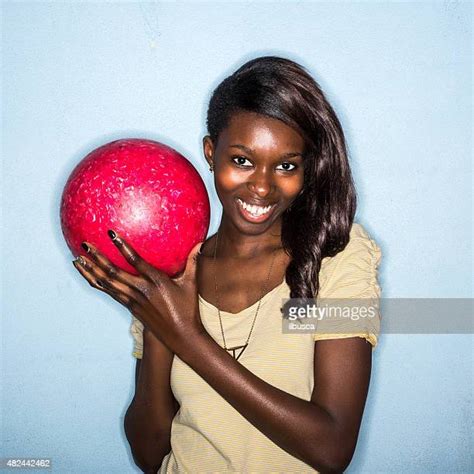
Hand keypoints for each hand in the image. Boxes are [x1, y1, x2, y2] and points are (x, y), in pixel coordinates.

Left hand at [72, 230, 204, 354]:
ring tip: (78, 259)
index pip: (135, 260)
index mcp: (156, 281)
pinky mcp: (129, 307)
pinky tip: (89, 275)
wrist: (181, 336)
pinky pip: (109, 293)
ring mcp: (133, 300)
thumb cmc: (187, 308)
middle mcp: (141, 290)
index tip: (111, 234)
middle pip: (113, 272)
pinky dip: (97, 283)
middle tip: (85, 244)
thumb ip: (192, 262)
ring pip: (107, 283)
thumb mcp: (190, 284)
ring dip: (91, 271)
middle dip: (97, 257)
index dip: (122, 247)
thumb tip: (200, 244)